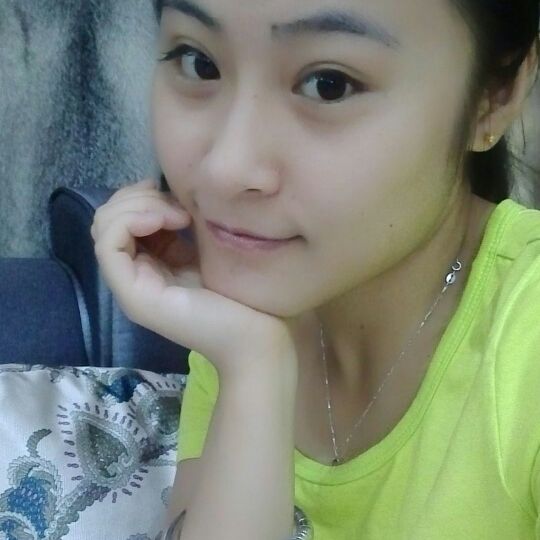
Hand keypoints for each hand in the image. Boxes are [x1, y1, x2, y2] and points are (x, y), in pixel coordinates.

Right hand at [91, 179, 297, 379]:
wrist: (255, 336)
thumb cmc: (241, 294)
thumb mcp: (205, 249)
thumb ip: (181, 228)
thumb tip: (167, 195)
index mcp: (151, 263)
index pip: (120, 217)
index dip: (141, 196)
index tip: (179, 199)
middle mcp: (134, 275)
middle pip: (106, 218)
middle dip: (138, 198)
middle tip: (180, 207)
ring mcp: (130, 287)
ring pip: (103, 227)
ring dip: (138, 206)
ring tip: (179, 215)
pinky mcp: (134, 296)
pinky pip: (108, 244)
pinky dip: (132, 220)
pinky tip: (170, 220)